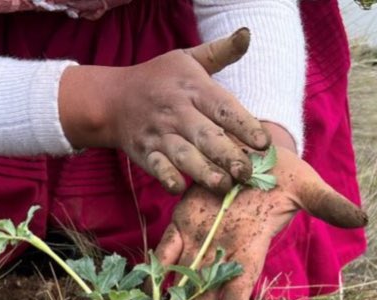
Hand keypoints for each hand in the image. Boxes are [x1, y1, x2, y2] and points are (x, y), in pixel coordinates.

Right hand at [59, 29, 269, 193]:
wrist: (112, 98)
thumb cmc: (159, 79)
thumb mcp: (188, 58)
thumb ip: (220, 51)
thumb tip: (247, 34)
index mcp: (194, 89)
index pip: (224, 108)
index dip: (245, 125)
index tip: (263, 144)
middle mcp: (178, 112)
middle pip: (206, 136)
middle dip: (227, 155)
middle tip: (246, 173)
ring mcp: (160, 134)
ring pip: (184, 155)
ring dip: (202, 171)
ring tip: (222, 186)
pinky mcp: (145, 152)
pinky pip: (156, 166)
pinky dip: (166, 177)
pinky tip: (179, 188)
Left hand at [154, 145, 366, 299]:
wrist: (253, 152)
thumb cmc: (283, 173)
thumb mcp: (307, 187)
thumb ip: (328, 205)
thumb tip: (361, 217)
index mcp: (250, 251)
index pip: (240, 296)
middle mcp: (222, 253)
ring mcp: (200, 240)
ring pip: (182, 282)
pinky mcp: (181, 223)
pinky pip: (165, 252)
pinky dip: (154, 271)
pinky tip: (142, 292)